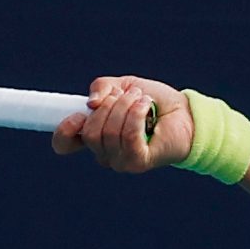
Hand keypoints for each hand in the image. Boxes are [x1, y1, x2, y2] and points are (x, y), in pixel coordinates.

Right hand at [51, 76, 194, 172]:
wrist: (185, 112)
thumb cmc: (154, 102)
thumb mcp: (123, 86)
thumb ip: (103, 88)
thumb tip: (92, 103)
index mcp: (95, 136)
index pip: (64, 144)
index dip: (64, 130)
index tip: (78, 115)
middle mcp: (104, 153)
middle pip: (90, 132)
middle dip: (110, 105)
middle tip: (130, 95)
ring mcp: (120, 161)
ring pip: (109, 132)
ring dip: (127, 106)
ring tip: (143, 99)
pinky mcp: (138, 162)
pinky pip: (128, 138)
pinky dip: (137, 115)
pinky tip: (147, 107)